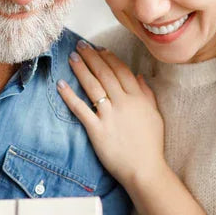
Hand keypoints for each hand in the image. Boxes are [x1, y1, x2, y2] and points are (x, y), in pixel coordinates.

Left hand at [56, 40, 165, 187]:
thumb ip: (147, 94)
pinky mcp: (97, 130)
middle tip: (81, 45)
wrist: (145, 169)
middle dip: (92, 57)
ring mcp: (110, 115)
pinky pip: (81, 109)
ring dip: (81, 69)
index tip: (99, 48)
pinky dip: (70, 96)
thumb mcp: (155, 115)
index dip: (109, 58)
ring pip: (93, 86)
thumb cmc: (150, 145)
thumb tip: (139, 76)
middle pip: (105, 73)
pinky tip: (61, 85)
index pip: (121, 71)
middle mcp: (123, 103)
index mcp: (138, 98)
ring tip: (72, 57)